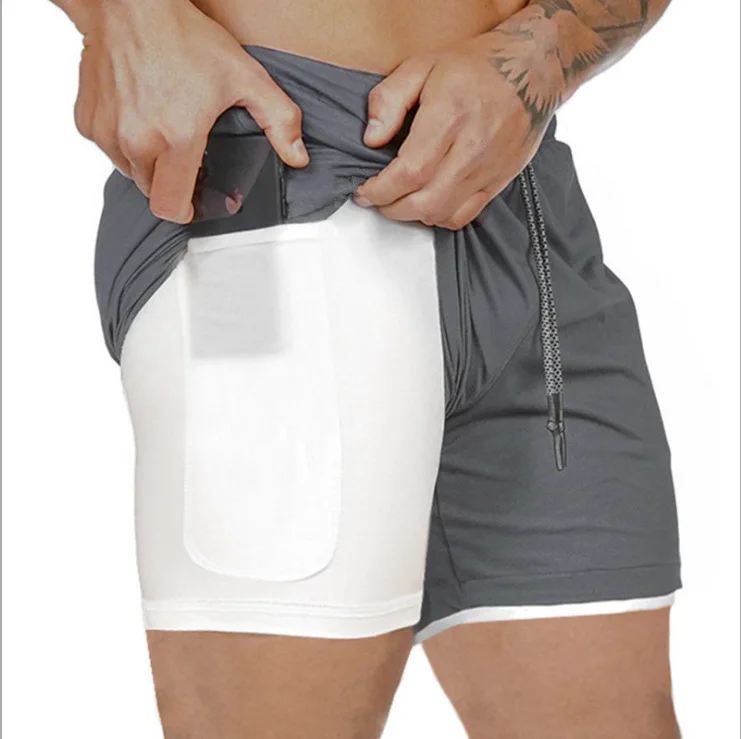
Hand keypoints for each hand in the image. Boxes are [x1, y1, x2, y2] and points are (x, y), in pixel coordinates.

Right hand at [72, 0, 307, 222]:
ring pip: (131, 172)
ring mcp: (108, 133)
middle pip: (153, 191)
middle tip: (186, 156)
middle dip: (171, 181)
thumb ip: (278, 121)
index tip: (194, 202)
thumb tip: (297, 156)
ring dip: (148, 163)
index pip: (171, 206)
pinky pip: (109, 149)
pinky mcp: (87, 121)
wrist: (127, 5)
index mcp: (176, 139)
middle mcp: (137, 141)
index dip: (186, 211)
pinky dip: (124, 142)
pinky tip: (140, 115)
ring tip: (163, 130)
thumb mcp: (245, 77)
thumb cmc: (181, 37)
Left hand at [353, 32, 555, 229]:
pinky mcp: (499, 181)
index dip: (380, 190)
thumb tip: (371, 138)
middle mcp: (472, 149)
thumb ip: (389, 99)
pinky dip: (440, 217)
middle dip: (392, 208)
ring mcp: (488, 169)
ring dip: (414, 215)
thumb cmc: (478, 67)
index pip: (409, 172)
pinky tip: (429, 202)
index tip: (365, 191)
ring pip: (443, 214)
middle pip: (424, 202)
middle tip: (378, 198)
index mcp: (450, 117)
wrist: (534, 70)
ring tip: (400, 199)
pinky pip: (465, 216)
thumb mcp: (422, 66)